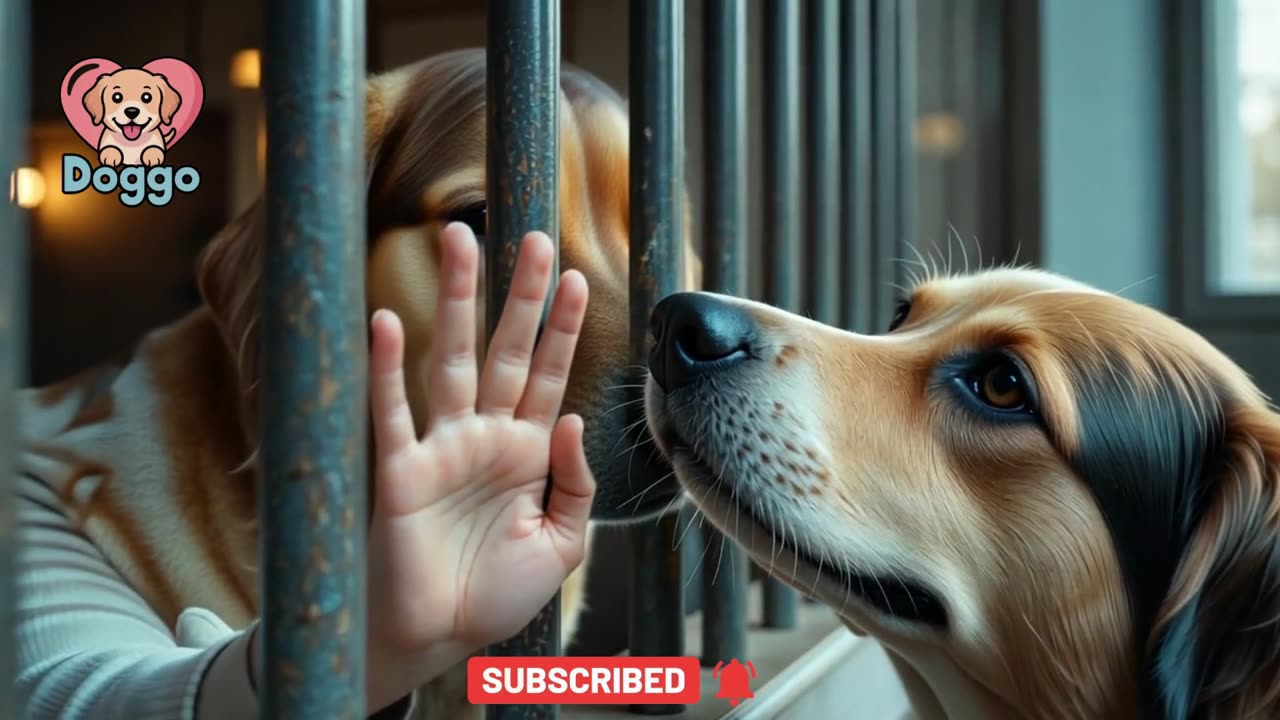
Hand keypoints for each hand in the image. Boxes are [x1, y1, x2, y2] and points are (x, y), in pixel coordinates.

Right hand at [363, 222, 595, 709]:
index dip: (562, 328)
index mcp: (527, 452)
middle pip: (506, 350)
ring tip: (460, 239)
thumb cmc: (496, 594)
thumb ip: (577, 482)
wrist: (438, 637)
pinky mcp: (401, 470)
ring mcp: (442, 448)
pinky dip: (387, 368)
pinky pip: (392, 412)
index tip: (576, 275)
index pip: (549, 374)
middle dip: (520, 295)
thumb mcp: (562, 542)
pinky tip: (387, 321)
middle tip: (535, 235)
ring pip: (452, 359)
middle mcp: (485, 437)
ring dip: (458, 301)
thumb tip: (574, 417)